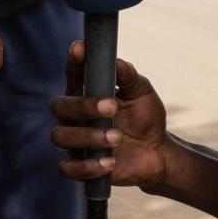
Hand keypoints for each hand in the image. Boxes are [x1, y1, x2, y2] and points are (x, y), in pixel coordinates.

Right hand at [51, 41, 173, 190]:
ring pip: (60, 137)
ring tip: (118, 139)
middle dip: (83, 107)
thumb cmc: (146, 119)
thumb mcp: (141, 93)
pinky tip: (110, 162)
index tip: (79, 49)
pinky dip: (87, 166)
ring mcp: (75, 143)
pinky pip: (67, 169)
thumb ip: (128, 75)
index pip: (73, 75)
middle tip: (112, 108)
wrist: (158, 153)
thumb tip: (115, 60)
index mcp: (87, 94)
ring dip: (89, 137)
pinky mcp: (80, 167)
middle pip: (59, 107)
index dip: (73, 62)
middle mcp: (75, 118)